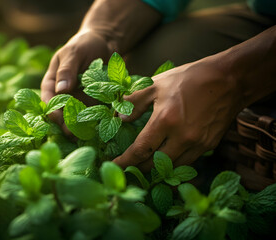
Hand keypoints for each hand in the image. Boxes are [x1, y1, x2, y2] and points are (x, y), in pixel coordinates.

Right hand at [41, 31, 112, 133]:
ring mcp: (79, 100)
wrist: (105, 43)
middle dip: (66, 124)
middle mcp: (63, 94)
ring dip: (80, 127)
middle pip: (61, 113)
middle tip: (72, 133)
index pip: (48, 99)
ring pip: (76, 118)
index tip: (58, 118)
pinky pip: (94, 114)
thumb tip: (60, 90)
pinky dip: (96, 121)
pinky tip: (100, 128)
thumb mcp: (73, 53)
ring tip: (86, 135)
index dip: (52, 110)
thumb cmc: (84, 44)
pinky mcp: (94, 103)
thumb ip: (67, 70)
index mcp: (52, 82)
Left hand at [113, 58, 242, 170]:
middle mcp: (182, 137)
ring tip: (143, 166)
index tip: (114, 166)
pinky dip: (173, 164)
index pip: (140, 150)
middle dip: (138, 169)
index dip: (125, 161)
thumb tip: (118, 117)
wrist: (229, 79)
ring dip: (156, 169)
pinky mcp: (209, 146)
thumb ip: (134, 101)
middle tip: (126, 168)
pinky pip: (187, 162)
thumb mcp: (156, 84)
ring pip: (171, 167)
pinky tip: (164, 159)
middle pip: (154, 165)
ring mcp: (198, 144)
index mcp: (166, 120)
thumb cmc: (190, 79)